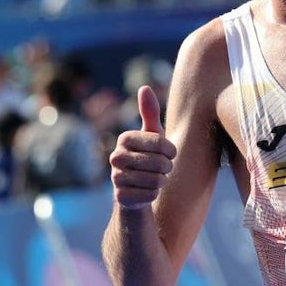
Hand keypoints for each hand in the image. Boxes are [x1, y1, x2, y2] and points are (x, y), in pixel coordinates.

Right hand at [108, 85, 176, 210]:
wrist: (136, 190)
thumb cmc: (148, 158)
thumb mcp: (153, 135)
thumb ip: (149, 112)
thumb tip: (144, 87)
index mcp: (124, 138)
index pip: (160, 143)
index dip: (171, 150)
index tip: (170, 154)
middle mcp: (115, 156)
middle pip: (158, 162)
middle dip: (167, 167)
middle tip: (163, 169)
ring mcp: (115, 178)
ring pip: (155, 180)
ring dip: (161, 181)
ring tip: (156, 179)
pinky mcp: (120, 197)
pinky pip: (150, 196)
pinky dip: (154, 194)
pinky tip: (148, 192)